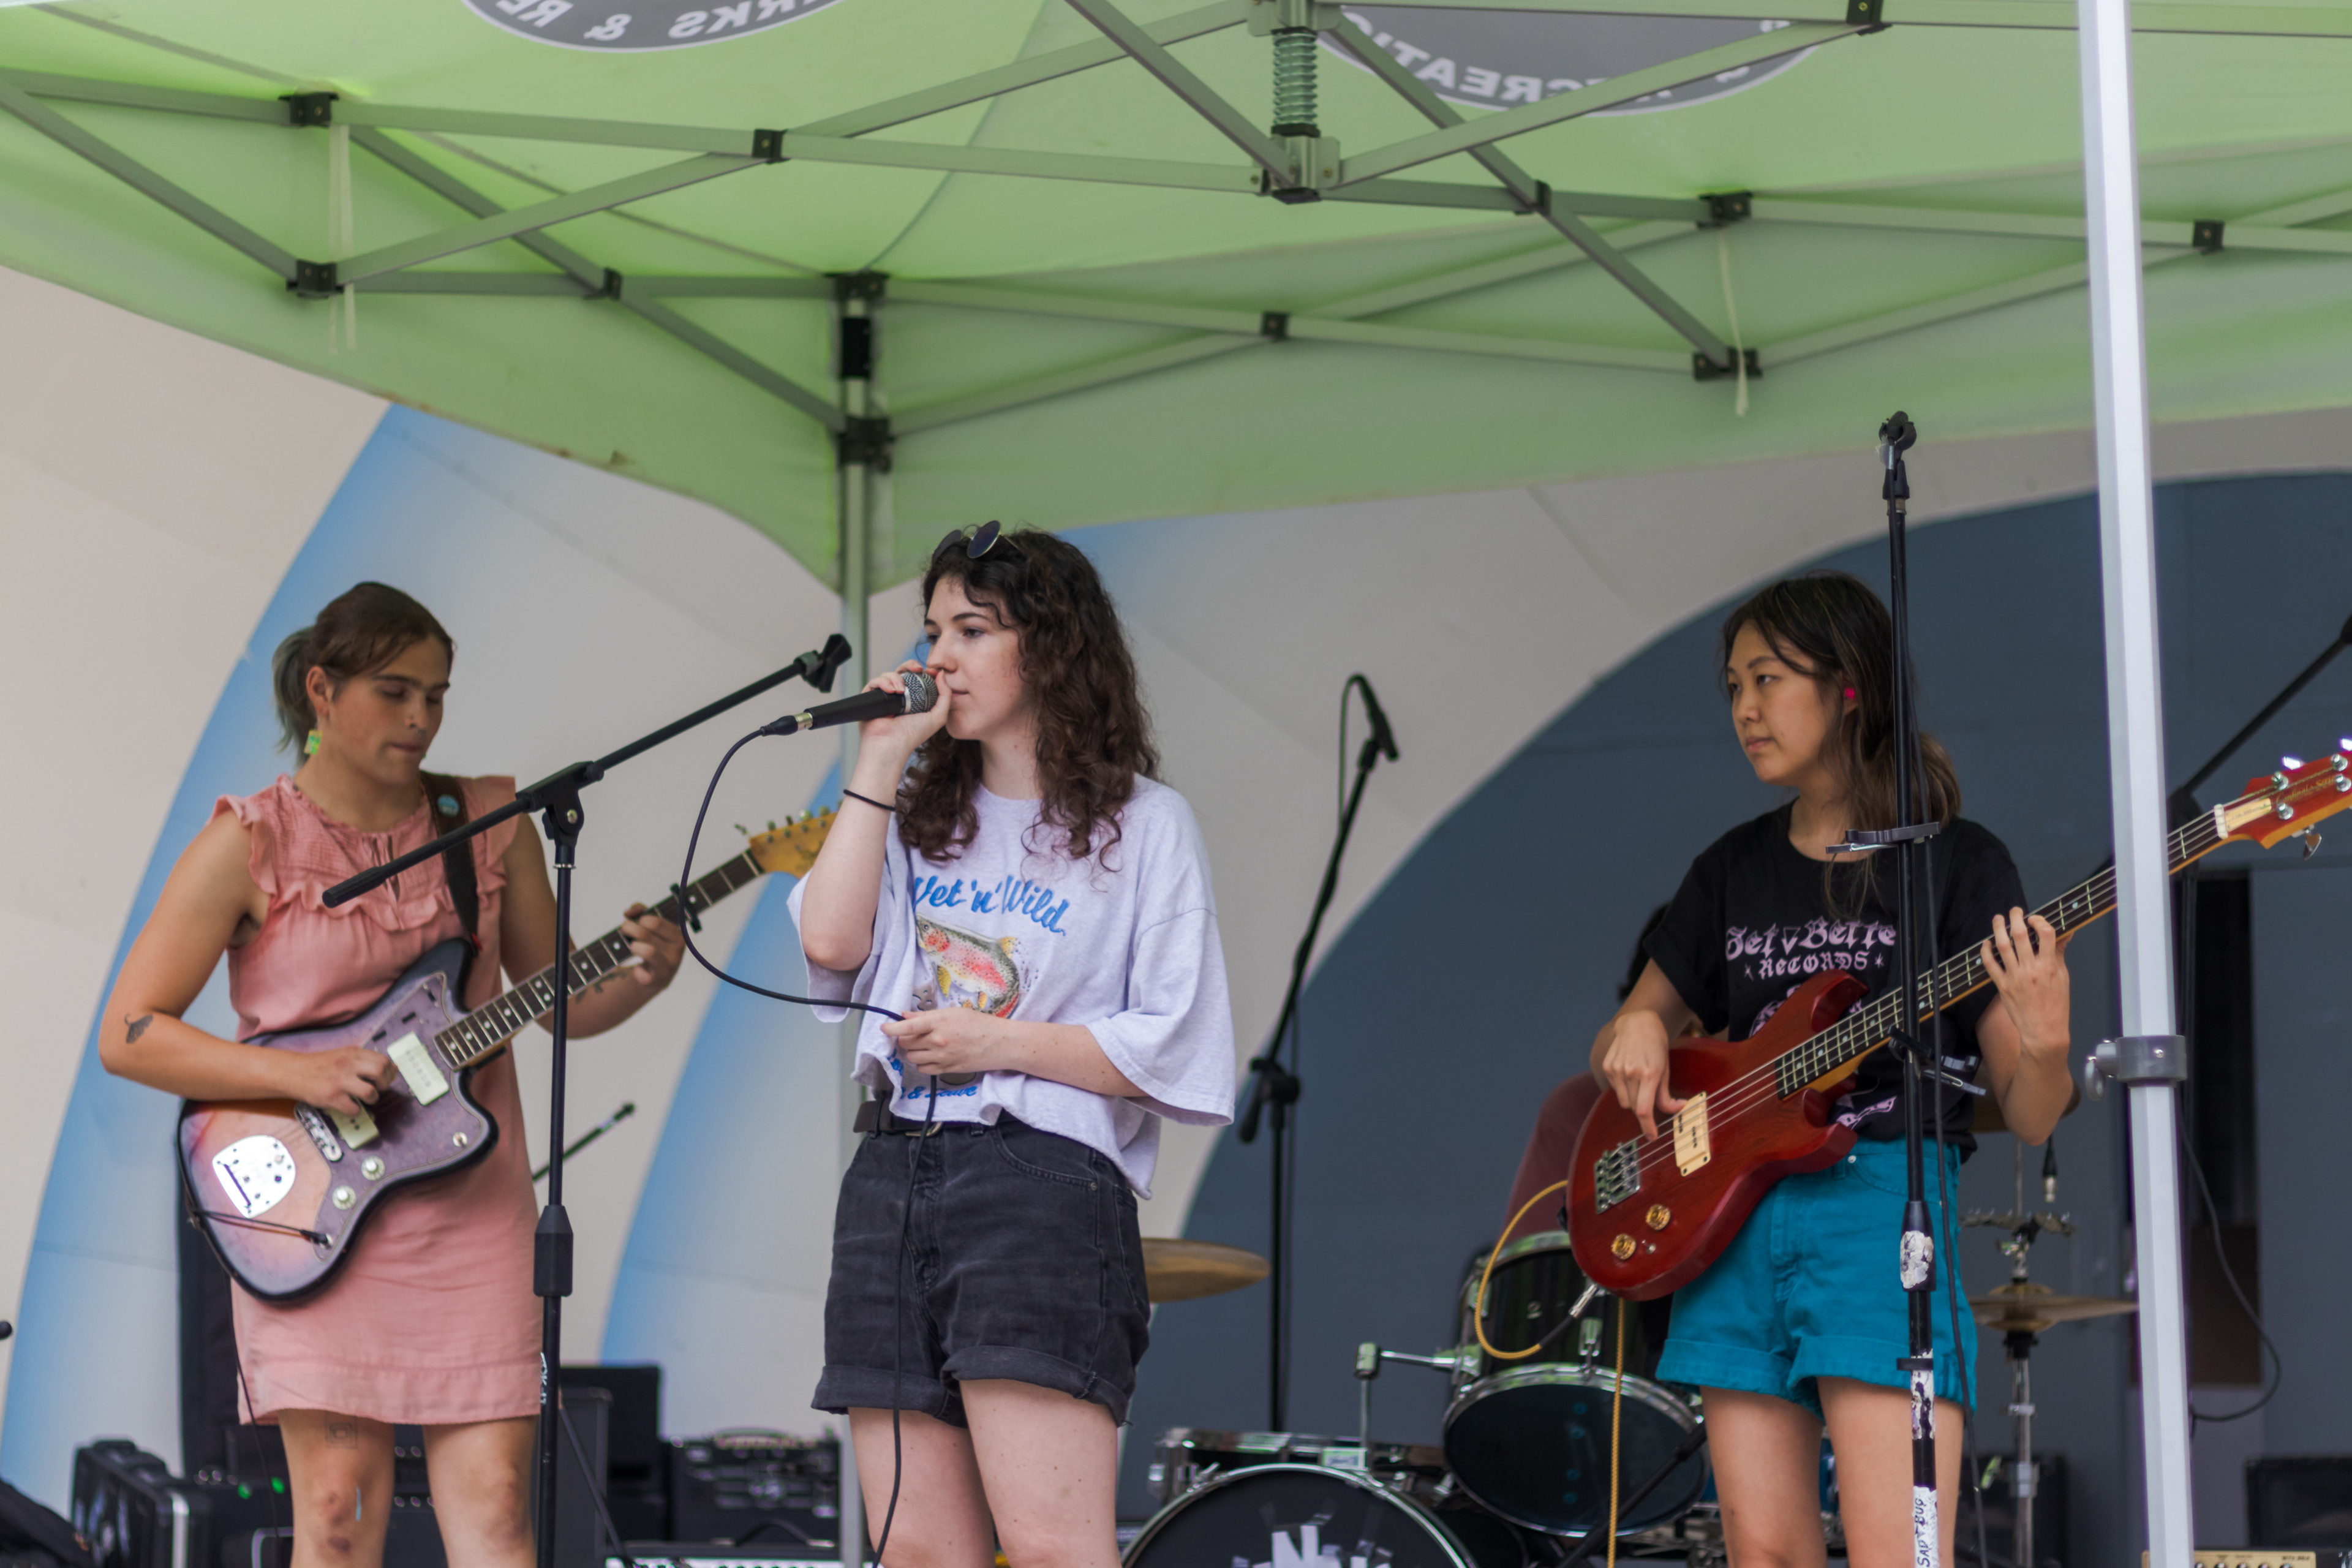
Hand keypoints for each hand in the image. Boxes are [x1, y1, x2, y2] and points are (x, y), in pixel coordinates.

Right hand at [290, 1047, 397, 1116]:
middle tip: (379, 1088)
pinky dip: (356, 1111)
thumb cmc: (321, 1065)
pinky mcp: (331, 1097)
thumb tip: (392, 1069)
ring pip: (370, 1092)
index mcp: (353, 1054)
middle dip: (385, 1083)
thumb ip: (365, 1060)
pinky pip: (353, 1109)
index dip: (389, 1072)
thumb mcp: (344, 1055)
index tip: (386, 1078)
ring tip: (367, 1099)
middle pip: (380, 1072)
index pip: (383, 1060)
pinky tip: (351, 1106)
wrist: (294, 1072)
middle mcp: (348, 1065)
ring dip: (373, 1098)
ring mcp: (339, 1082)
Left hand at [617, 904, 681, 989]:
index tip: (637, 921)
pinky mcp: (658, 980)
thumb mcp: (652, 927)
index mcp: (678, 935)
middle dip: (630, 928)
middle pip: (646, 934)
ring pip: (648, 951)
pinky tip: (638, 970)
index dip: (641, 919)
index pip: (656, 922)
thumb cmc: (654, 946)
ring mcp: (668, 966)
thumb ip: (642, 912)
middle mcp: (676, 950)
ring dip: (634, 946)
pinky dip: (637, 971)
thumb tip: (629, 912)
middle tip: (625, 929)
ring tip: (632, 946)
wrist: (657, 976)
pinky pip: (642, 973)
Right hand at [856, 662, 951, 761]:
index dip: (922, 671)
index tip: (929, 670)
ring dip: (896, 677)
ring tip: (900, 689)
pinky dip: (883, 682)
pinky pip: (875, 682)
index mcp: (912, 700)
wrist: (891, 744)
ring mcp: (883, 697)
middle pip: (901, 671)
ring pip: (888, 675)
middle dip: (909, 665)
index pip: (916, 678)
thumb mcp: (938, 716)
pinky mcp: (869, 698)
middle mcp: (897, 697)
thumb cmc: (913, 735)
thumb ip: (945, 696)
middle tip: (917, 669)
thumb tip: (942, 674)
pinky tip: (891, 690)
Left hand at [881, 1004, 1005, 1079]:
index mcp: (939, 1022)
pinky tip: (932, 1056)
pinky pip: (924, 1069)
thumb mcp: (954, 1013)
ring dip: (914, 1052)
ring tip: (925, 1045)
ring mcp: (942, 1057)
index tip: (885, 1028)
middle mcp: (938, 1041)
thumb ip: (928, 1016)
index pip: (908, 1027)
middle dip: (906, 1039)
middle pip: (906, 1044)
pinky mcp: (947, 1070)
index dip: (892, 1029)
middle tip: (914, 1034)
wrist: (1000, 1044)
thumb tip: (905, 1016)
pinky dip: (923, 1063)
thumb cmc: (979, 1024)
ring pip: (912, 1058)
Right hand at [1596, 1010, 1685, 1141]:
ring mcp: (1616, 1069)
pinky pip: (1615, 1089)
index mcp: (1649, 1074)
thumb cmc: (1656, 1045)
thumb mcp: (1666, 1068)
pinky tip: (1629, 1073)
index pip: (1644, 1110)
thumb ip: (1666, 1093)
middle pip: (1634, 1107)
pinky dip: (1623, 1089)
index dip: (1647, 1127)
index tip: (1651, 1136)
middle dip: (1643, 1111)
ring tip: (1639, 1083)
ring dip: (1632, 1099)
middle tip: (1649, 1102)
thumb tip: (1676, 1109)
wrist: (1637, 1022)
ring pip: (1623, 1101)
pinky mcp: (1607, 1066)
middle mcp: (1630, 1072)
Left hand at [1982, 907, 2069, 1061]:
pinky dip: (1986, 951)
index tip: (2035, 918)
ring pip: (2002, 946)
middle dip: (2016, 918)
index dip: (2040, 921)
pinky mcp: (2002, 986)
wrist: (2044, 1031)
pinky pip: (1990, 964)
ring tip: (1998, 919)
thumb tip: (2064, 934)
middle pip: (2020, 935)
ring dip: (1998, 928)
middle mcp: (2031, 970)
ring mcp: (2015, 977)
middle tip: (2014, 910)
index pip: (2046, 934)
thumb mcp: (2063, 978)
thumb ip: (2058, 954)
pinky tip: (1986, 943)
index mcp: (2049, 967)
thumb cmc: (2056, 1005)